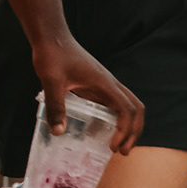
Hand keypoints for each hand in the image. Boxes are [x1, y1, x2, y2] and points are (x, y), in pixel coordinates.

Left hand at [32, 37, 143, 153]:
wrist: (50, 35)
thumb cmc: (52, 53)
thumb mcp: (51, 80)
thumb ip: (55, 106)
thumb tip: (58, 133)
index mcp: (104, 83)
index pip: (128, 110)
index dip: (126, 131)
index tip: (113, 146)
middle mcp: (109, 83)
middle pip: (135, 108)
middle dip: (134, 132)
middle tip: (121, 151)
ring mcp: (103, 83)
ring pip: (127, 105)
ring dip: (127, 125)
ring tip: (115, 145)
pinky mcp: (95, 84)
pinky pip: (113, 103)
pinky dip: (114, 118)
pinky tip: (98, 129)